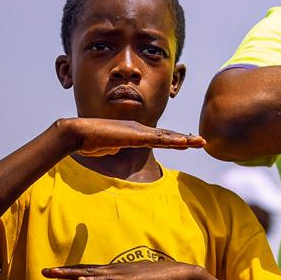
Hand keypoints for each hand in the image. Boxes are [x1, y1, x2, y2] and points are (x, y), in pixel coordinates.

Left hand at [42, 260, 202, 279]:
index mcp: (114, 272)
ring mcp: (121, 273)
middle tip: (45, 271)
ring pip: (92, 273)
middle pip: (84, 270)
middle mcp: (114, 269)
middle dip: (64, 272)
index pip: (87, 271)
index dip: (70, 273)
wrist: (177, 276)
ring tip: (56, 274)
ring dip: (73, 274)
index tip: (52, 273)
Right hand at [58, 118, 206, 155]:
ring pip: (166, 137)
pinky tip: (185, 143)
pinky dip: (173, 141)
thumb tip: (112, 150)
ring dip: (185, 140)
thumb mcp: (106, 146)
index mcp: (134, 132)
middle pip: (167, 135)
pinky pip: (158, 140)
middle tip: (202, 142)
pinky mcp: (135, 136)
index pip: (158, 137)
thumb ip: (113, 147)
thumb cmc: (89, 141)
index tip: (188, 143)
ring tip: (200, 142)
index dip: (174, 140)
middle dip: (186, 139)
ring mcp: (138, 131)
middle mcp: (139, 129)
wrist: (78, 134)